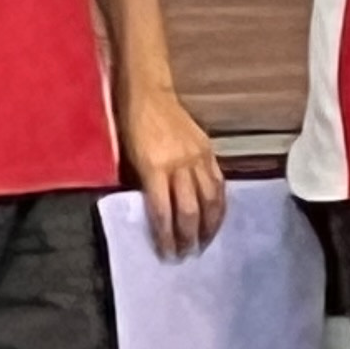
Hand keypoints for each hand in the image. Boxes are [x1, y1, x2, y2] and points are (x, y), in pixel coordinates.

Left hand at [120, 82, 229, 258]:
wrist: (149, 94)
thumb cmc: (132, 127)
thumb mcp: (130, 159)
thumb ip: (145, 186)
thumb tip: (158, 215)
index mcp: (155, 168)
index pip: (163, 211)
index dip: (166, 236)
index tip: (167, 254)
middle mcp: (179, 164)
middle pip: (189, 210)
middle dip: (188, 236)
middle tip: (187, 254)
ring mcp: (197, 157)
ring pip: (210, 199)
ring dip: (209, 225)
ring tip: (205, 241)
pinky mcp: (209, 150)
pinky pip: (219, 182)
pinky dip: (219, 203)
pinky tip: (217, 216)